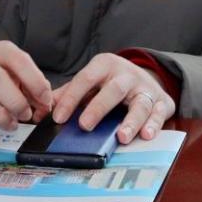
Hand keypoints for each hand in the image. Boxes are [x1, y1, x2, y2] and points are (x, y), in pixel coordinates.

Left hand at [52, 53, 175, 143]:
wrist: (145, 77)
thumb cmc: (110, 83)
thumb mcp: (90, 83)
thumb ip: (67, 94)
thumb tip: (39, 112)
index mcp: (104, 65)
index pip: (85, 79)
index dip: (71, 98)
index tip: (58, 117)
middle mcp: (126, 74)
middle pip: (113, 89)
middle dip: (98, 108)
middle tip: (85, 126)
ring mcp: (146, 88)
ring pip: (140, 103)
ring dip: (131, 121)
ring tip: (122, 137)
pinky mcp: (163, 101)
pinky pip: (159, 113)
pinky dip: (154, 125)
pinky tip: (147, 135)